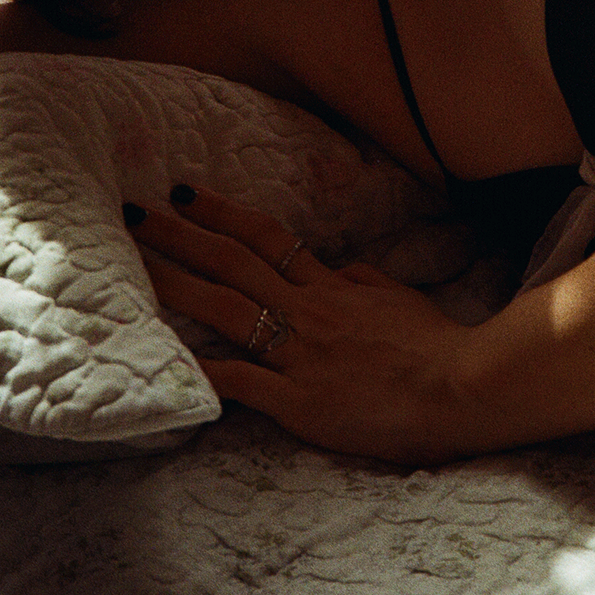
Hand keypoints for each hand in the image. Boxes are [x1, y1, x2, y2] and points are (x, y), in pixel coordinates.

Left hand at [128, 187, 484, 464]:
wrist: (459, 387)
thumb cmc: (436, 346)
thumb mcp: (400, 298)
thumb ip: (361, 281)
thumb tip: (333, 269)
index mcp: (331, 287)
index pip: (266, 238)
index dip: (222, 213)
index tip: (186, 193)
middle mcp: (307, 311)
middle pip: (233, 264)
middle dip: (180, 236)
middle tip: (135, 214)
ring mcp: (300, 354)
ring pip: (226, 310)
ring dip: (176, 285)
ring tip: (136, 267)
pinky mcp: (298, 400)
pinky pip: (242, 381)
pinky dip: (203, 371)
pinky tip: (167, 361)